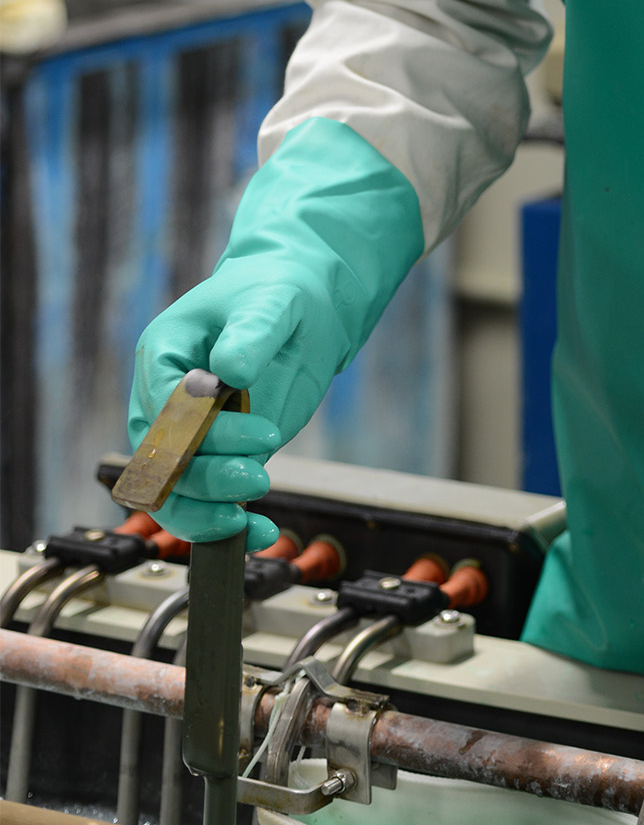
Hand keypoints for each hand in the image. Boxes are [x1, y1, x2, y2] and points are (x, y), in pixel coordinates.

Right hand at [127, 117, 424, 544]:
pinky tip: (258, 534)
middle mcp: (163, 402)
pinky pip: (202, 504)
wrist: (305, 305)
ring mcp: (188, 436)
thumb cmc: (277, 291)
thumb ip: (251, 334)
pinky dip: (224, 526)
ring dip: (207, 513)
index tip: (259, 431)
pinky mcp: (216, 456)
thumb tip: (231, 369)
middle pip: (157, 462)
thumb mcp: (271, 301)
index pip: (161, 409)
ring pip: (171, 495)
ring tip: (252, 514)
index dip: (200, 431)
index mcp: (161, 355)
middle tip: (258, 475)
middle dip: (204, 478)